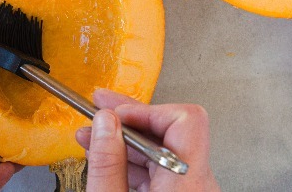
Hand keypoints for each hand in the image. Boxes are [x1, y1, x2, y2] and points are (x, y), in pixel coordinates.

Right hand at [75, 89, 219, 191]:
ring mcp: (193, 190)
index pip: (185, 118)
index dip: (146, 110)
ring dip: (128, 140)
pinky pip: (163, 169)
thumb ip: (108, 164)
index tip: (115, 112)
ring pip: (165, 149)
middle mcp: (198, 183)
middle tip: (99, 108)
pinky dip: (136, 161)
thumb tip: (105, 122)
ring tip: (93, 135)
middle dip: (128, 119)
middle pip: (172, 130)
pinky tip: (109, 158)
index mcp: (187, 182)